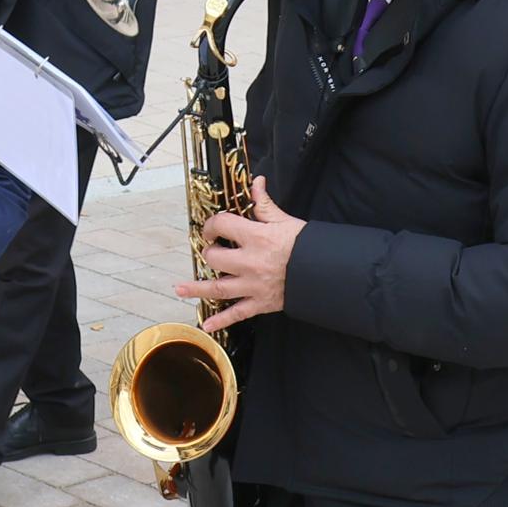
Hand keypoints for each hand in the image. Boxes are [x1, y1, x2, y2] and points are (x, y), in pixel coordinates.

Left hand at [181, 175, 301, 332]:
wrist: (327, 272)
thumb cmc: (307, 245)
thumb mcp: (285, 220)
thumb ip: (264, 204)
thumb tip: (256, 182)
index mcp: (256, 238)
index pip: (223, 226)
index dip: (212, 225)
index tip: (212, 228)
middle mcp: (250, 262)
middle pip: (216, 259)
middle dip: (210, 254)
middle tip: (212, 252)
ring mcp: (254, 285)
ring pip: (218, 288)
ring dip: (196, 289)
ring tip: (180, 289)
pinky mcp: (261, 303)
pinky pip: (237, 313)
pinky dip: (221, 319)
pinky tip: (207, 324)